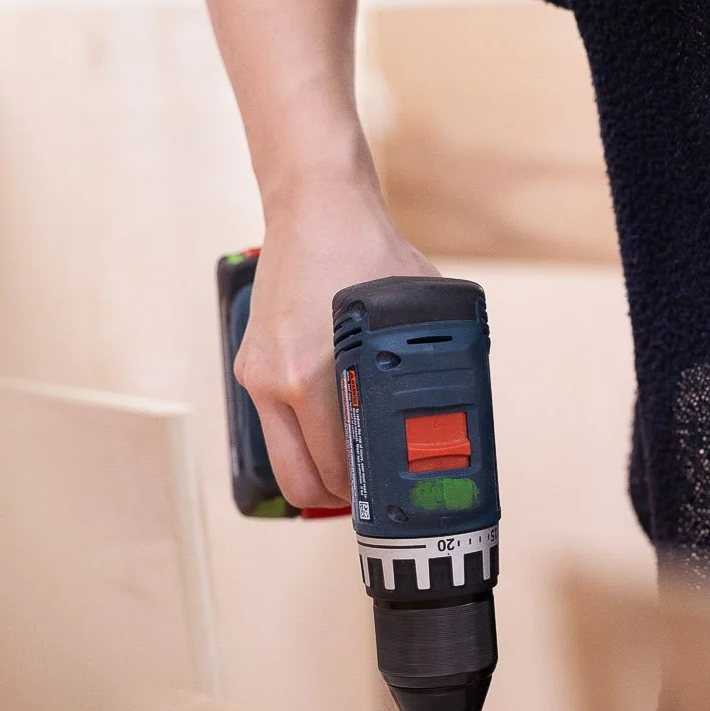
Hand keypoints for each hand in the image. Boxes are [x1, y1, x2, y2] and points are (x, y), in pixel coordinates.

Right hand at [233, 195, 435, 509]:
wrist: (313, 207)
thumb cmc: (368, 251)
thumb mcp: (418, 309)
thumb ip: (432, 360)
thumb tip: (459, 408)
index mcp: (310, 375)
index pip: (335, 468)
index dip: (366, 497)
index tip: (392, 503)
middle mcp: (274, 382)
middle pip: (301, 481)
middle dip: (341, 498)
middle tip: (378, 498)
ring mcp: (255, 376)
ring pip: (285, 458)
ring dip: (320, 471)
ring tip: (361, 470)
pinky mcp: (250, 366)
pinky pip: (275, 425)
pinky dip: (304, 438)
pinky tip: (336, 431)